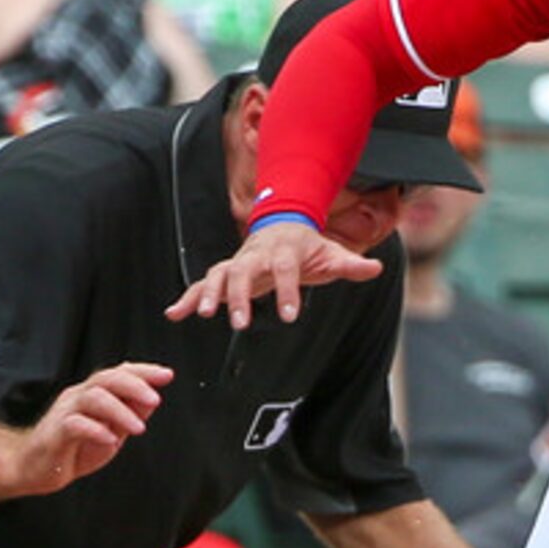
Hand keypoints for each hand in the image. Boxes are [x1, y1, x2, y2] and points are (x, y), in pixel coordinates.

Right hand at [1, 362, 169, 495]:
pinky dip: (95, 430)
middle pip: (106, 379)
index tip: (167, 374)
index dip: (143, 372)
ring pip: (93, 398)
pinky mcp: (55, 434)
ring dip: (119, 410)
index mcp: (93, 394)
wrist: (34, 468)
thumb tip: (153, 399)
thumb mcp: (111, 431)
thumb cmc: (73, 448)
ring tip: (139, 428)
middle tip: (155, 399)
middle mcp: (78, 397)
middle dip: (134, 385)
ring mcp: (65, 413)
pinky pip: (75, 424)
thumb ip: (128, 415)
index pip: (118, 374)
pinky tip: (111, 440)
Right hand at [167, 220, 383, 328]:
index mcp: (284, 250)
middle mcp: (256, 254)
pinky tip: (173, 314)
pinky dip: (188, 298)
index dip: (287, 291)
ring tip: (202, 314)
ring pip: (218, 275)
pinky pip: (202, 284)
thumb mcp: (331, 254)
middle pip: (243, 271)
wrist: (282, 224)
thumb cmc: (308, 246)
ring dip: (208, 294)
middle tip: (240, 323)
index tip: (290, 317)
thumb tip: (376, 268)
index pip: (285, 270)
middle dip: (240, 296)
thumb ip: (350, 264)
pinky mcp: (225, 272)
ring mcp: (238, 262)